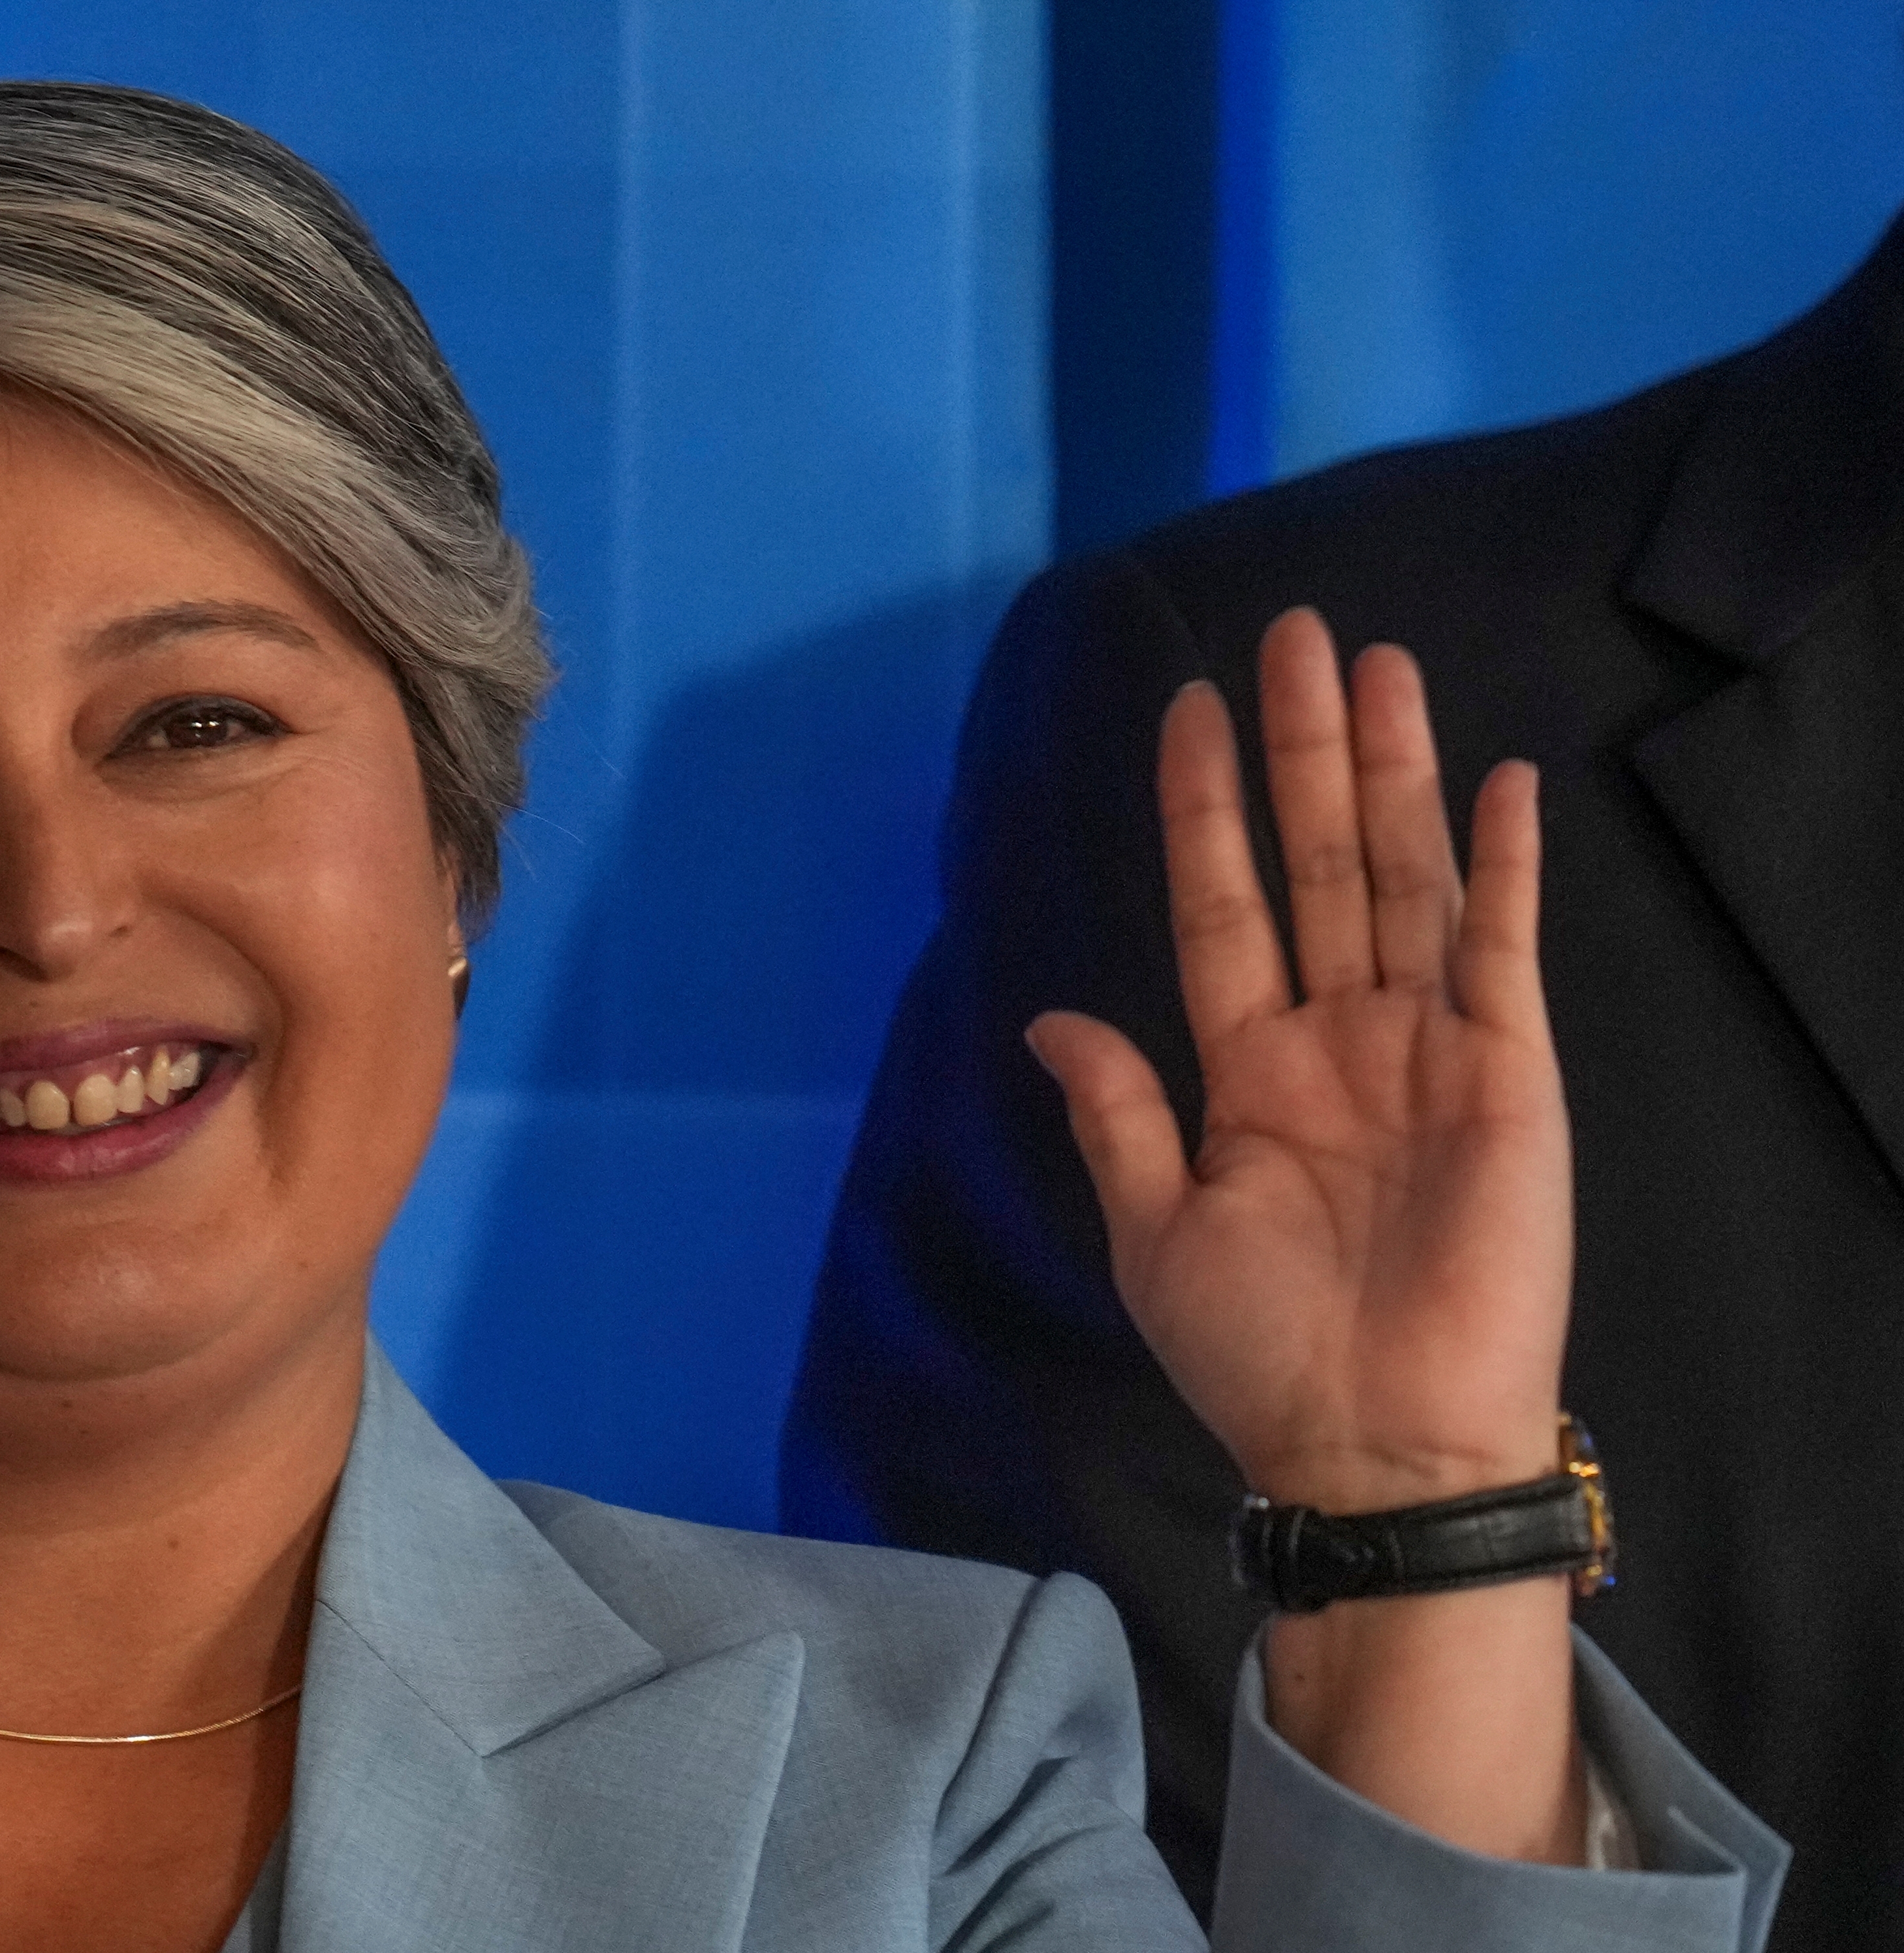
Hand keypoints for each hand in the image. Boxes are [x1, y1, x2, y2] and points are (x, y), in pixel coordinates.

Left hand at [1027, 608, 1569, 1511]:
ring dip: (1391, 772)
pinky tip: (1497, 784)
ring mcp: (1425, 1046)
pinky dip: (1501, 868)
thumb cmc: (1259, 1351)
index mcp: (1247, 1069)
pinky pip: (1501, 949)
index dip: (1206, 808)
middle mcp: (1336, 1037)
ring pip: (1401, 877)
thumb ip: (1116, 1111)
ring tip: (1373, 665)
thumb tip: (1048, 1014)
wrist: (1370, 1444)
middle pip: (1316, 862)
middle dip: (1303, 751)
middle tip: (1293, 636)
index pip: (1221, 904)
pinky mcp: (1507, 1072)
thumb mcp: (1155, 1228)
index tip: (1188, 709)